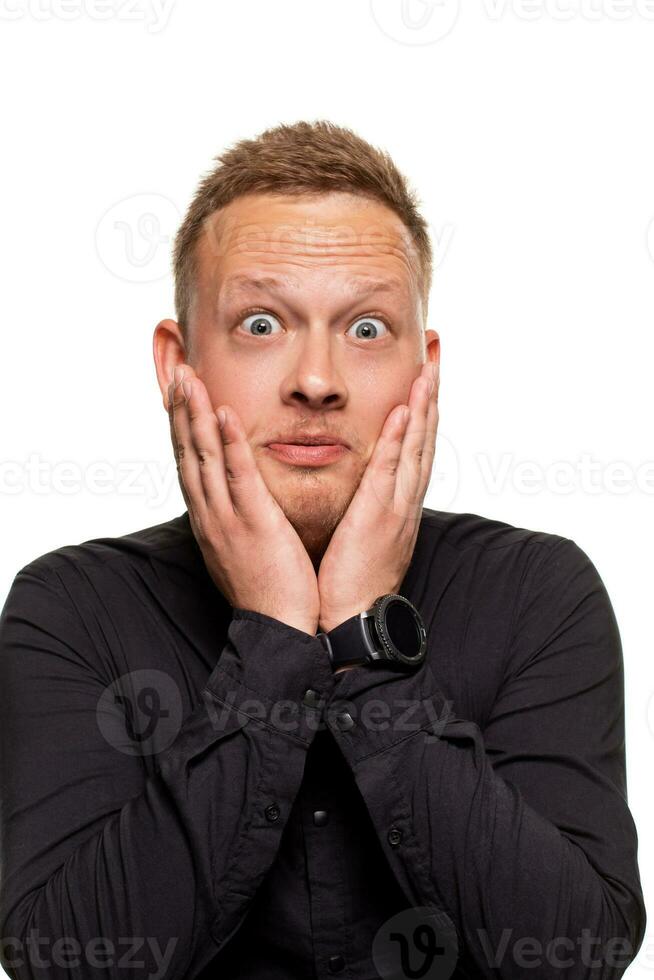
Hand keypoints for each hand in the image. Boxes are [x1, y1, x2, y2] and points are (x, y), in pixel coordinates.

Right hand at [167, 365, 320, 635]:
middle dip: (181, 410)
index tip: (179, 394)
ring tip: (189, 379)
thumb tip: (235, 497)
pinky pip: (238, 476)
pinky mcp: (253, 523)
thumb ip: (236, 516)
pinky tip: (224, 413)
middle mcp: (210, 514)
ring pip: (205, 457)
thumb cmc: (267, 588)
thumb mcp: (242, 547)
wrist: (279, 627)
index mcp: (209, 518)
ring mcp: (227, 518)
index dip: (182, 426)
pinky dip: (229, 443)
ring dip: (196, 415)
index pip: (189, 463)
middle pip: (188, 453)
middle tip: (176, 371)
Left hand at [317, 360, 438, 633]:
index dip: (424, 406)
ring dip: (424, 404)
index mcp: (400, 502)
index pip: (417, 444)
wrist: (354, 621)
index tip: (426, 370)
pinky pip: (391, 471)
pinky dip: (400, 440)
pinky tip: (405, 410)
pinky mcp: (378, 518)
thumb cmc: (353, 582)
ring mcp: (396, 507)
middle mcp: (406, 499)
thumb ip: (368, 505)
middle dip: (432, 390)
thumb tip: (365, 486)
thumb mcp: (366, 535)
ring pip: (416, 446)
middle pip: (426, 435)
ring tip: (429, 365)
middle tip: (436, 350)